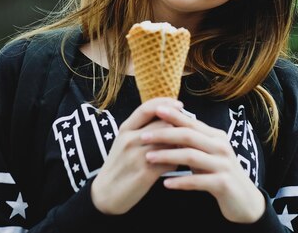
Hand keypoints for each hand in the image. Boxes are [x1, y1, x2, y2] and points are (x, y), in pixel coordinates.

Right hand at [90, 97, 182, 214]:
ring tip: (188, 146)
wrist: (105, 194)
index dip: (165, 104)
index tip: (180, 105)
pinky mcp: (145, 173)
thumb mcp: (124, 142)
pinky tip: (179, 164)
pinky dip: (177, 161)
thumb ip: (141, 129)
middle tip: (192, 129)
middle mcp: (130, 139)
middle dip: (179, 125)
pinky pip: (170, 162)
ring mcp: (137, 156)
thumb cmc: (119, 165)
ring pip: (169, 142)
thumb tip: (166, 118)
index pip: (146, 108)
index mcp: (125, 129)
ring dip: (181, 143)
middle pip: (162, 123)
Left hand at [141, 106, 264, 223]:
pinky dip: (181, 181)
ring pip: (191, 156)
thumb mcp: (207, 154)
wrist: (244, 200)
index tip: (154, 110)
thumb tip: (167, 127)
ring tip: (148, 158)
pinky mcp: (223, 183)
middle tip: (143, 136)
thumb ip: (192, 141)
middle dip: (164, 134)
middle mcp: (221, 147)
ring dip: (167, 156)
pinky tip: (166, 183)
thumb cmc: (219, 173)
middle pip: (189, 136)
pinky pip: (198, 180)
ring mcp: (223, 165)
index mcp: (216, 136)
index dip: (173, 116)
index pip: (191, 122)